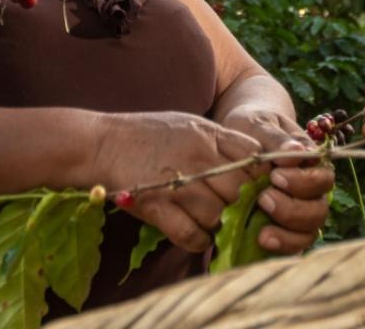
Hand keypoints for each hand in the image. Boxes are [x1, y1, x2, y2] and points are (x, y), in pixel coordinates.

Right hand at [93, 111, 263, 252]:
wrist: (99, 143)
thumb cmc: (146, 132)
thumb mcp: (189, 124)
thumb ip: (222, 139)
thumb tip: (256, 159)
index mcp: (208, 134)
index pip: (255, 156)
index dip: (264, 175)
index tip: (263, 185)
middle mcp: (197, 158)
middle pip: (242, 189)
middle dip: (247, 204)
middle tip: (246, 213)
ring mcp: (177, 184)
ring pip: (220, 216)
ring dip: (223, 225)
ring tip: (219, 225)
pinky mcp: (156, 208)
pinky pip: (192, 235)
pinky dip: (200, 240)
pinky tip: (198, 235)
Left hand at [220, 107, 333, 254]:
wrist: (239, 136)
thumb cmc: (253, 127)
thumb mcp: (260, 124)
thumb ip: (277, 139)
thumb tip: (294, 152)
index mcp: (311, 162)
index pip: (322, 177)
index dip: (304, 181)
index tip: (276, 176)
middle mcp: (311, 189)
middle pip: (319, 209)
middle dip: (293, 209)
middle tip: (264, 198)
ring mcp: (300, 211)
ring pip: (310, 231)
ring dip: (288, 232)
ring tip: (261, 229)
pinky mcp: (285, 228)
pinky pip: (293, 245)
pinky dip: (282, 247)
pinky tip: (262, 241)